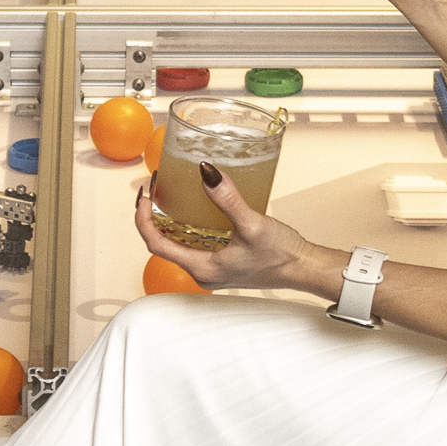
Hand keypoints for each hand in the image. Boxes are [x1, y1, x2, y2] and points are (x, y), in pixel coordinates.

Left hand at [133, 168, 327, 300]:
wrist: (304, 268)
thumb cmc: (282, 255)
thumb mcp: (253, 225)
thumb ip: (228, 199)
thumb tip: (205, 172)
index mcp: (202, 269)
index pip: (155, 244)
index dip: (143, 218)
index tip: (145, 195)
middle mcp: (203, 273)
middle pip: (162, 244)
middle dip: (153, 216)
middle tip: (155, 189)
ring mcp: (212, 270)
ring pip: (178, 244)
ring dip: (169, 221)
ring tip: (169, 195)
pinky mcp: (222, 263)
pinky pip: (194, 244)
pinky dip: (188, 226)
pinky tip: (196, 209)